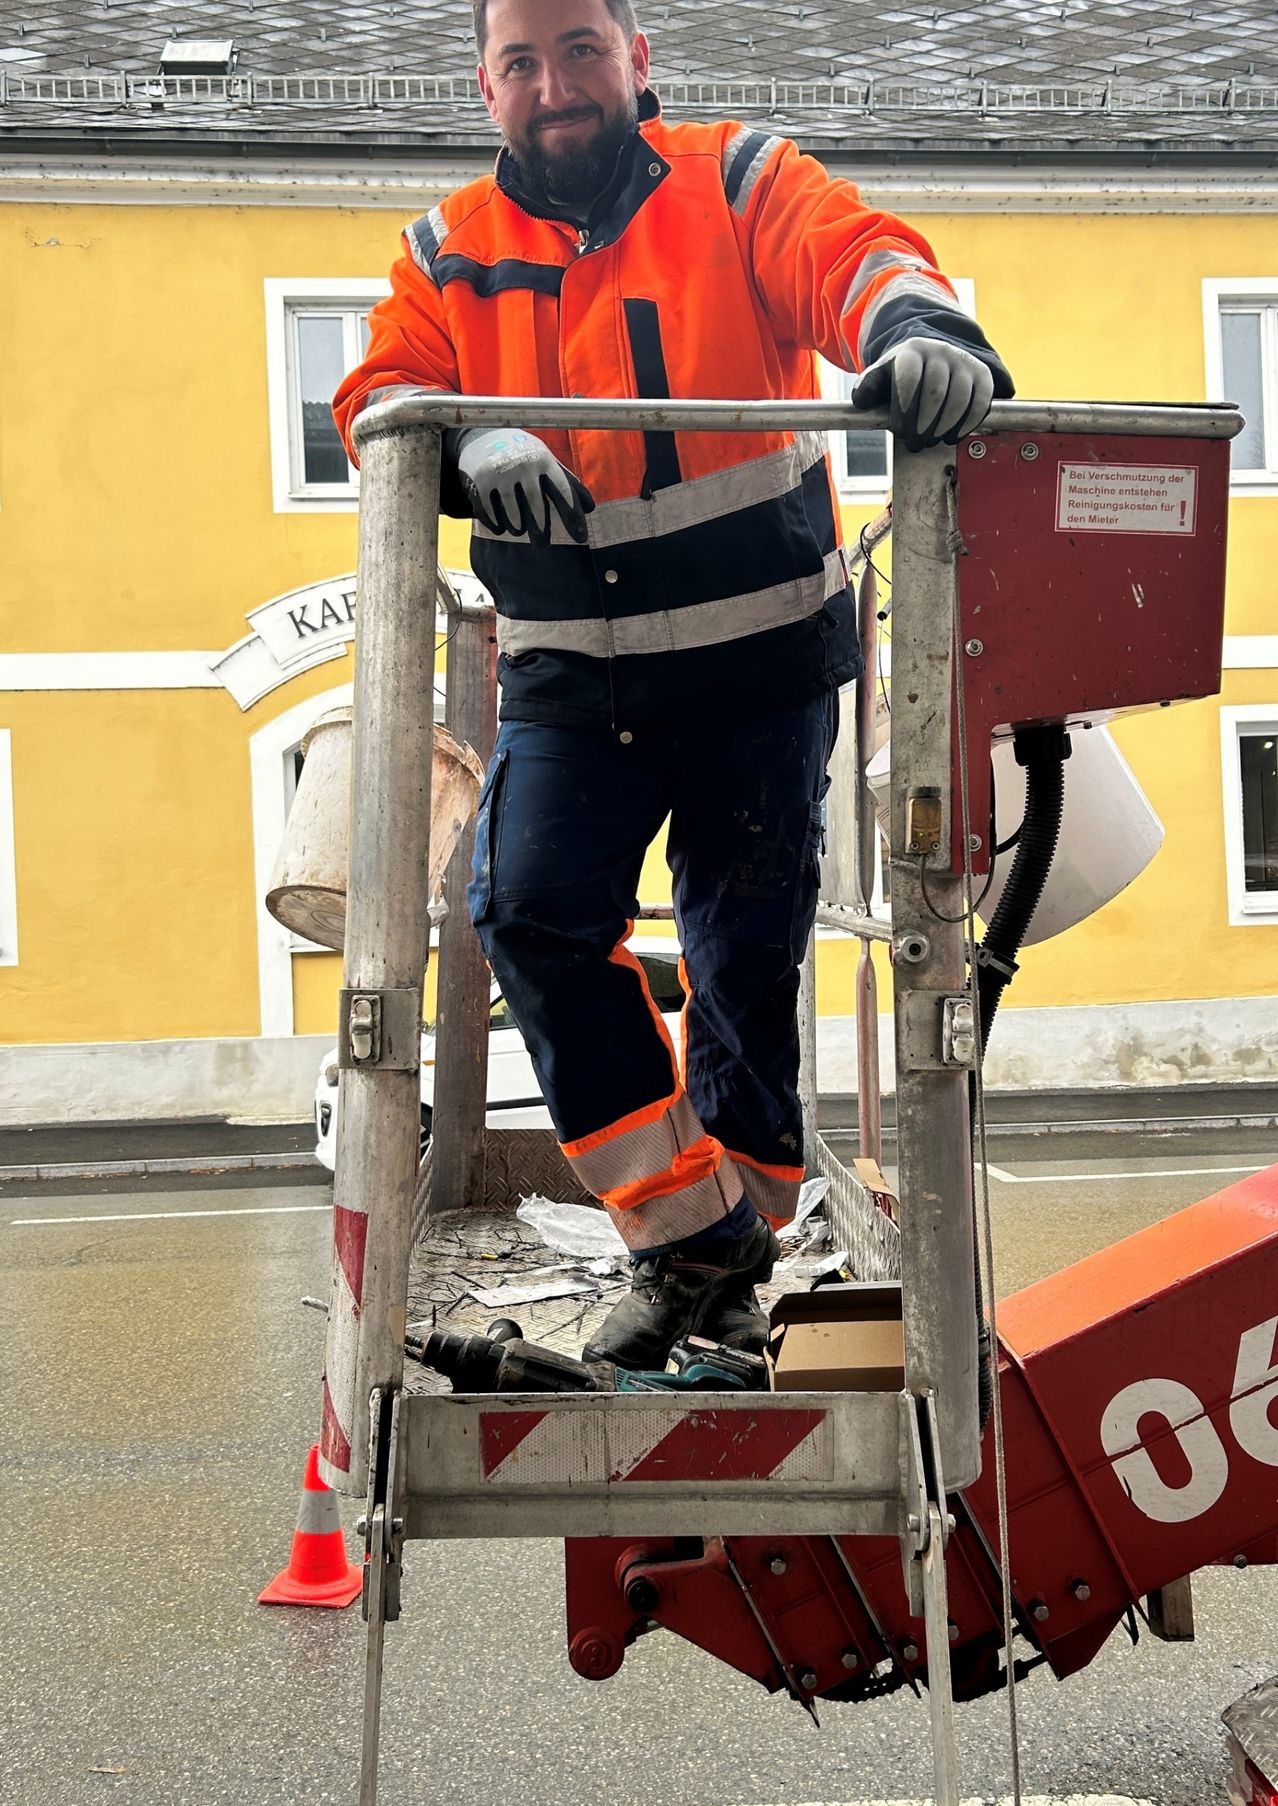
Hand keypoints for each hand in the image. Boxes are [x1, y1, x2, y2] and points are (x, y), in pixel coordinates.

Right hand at [454, 428, 594, 546]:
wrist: (480, 438)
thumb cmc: (522, 455)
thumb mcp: (546, 461)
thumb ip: (568, 483)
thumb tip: (590, 508)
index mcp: (543, 460)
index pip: (563, 492)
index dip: (573, 517)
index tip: (580, 537)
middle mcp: (522, 466)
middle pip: (537, 510)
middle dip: (541, 532)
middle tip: (542, 545)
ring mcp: (500, 475)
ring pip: (513, 518)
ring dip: (517, 528)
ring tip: (518, 528)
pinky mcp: (479, 485)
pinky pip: (492, 517)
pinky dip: (497, 526)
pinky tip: (501, 525)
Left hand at [852, 338, 1004, 452]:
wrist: (934, 360)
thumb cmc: (904, 375)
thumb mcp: (882, 377)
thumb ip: (868, 387)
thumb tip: (861, 400)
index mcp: (912, 351)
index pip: (910, 377)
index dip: (906, 407)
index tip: (900, 431)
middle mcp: (941, 352)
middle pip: (935, 391)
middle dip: (923, 424)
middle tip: (914, 443)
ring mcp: (964, 362)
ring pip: (959, 398)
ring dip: (944, 427)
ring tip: (931, 441)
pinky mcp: (982, 376)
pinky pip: (979, 402)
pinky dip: (966, 425)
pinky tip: (951, 437)